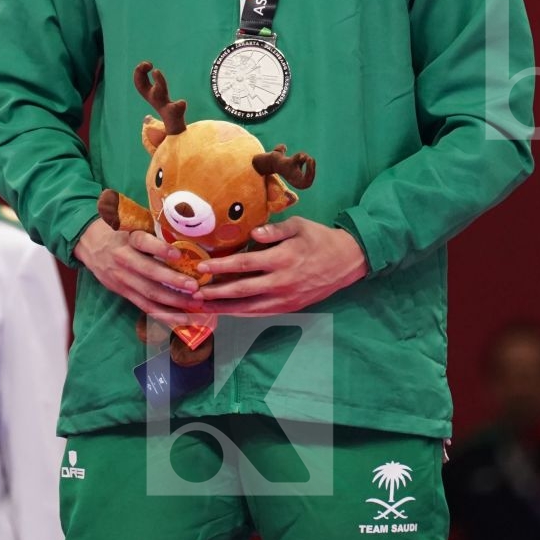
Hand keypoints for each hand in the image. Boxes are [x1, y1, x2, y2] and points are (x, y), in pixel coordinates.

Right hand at [74, 219, 205, 325]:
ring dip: (173, 302)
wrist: (90, 243)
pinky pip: (145, 307)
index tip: (178, 254)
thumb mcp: (132, 223)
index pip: (143, 242)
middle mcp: (124, 259)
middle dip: (173, 282)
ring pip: (149, 294)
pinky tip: (181, 318)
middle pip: (149, 273)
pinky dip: (164, 315)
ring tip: (195, 304)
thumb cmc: (119, 231)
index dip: (160, 248)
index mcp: (127, 239)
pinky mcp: (123, 293)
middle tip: (195, 287)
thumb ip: (153, 228)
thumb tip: (184, 228)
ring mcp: (122, 279)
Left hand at [196, 216, 367, 314]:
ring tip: (202, 307)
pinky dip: (241, 313)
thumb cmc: (319, 238)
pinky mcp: (289, 307)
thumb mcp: (300, 225)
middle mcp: (282, 282)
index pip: (245, 264)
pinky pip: (260, 313)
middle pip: (241, 290)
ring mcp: (285, 298)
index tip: (201, 266)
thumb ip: (275, 230)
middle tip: (192, 293)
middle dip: (214, 292)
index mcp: (283, 258)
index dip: (221, 267)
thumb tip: (252, 235)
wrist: (347, 261)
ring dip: (223, 308)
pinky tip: (226, 312)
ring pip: (248, 307)